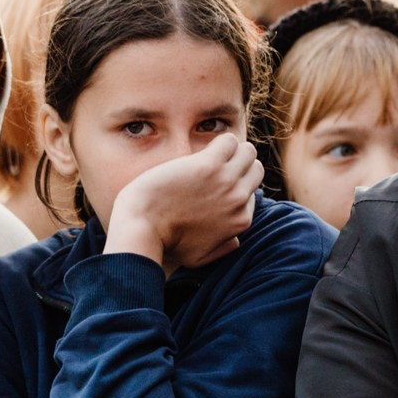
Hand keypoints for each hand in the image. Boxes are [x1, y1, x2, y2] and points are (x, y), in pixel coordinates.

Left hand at [104, 133, 260, 271]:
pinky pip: (229, 140)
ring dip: (231, 150)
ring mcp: (226, 181)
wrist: (142, 226)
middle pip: (255, 169)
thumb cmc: (165, 243)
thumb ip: (222, 248)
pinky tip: (203, 150)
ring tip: (211, 155)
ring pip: (248, 151)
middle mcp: (238, 200)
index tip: (214, 185)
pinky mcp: (209, 165)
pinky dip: (219, 141)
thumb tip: (236, 240)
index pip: (251, 192)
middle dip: (238, 165)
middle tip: (215, 168)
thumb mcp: (199, 257)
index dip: (233, 186)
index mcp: (240, 220)